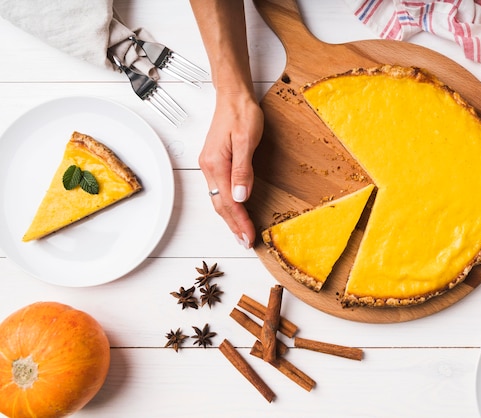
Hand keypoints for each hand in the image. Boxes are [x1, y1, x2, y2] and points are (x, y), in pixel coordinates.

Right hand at [199, 91, 263, 247]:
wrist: (233, 96)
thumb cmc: (241, 113)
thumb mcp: (246, 140)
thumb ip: (242, 169)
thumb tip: (240, 196)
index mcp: (216, 164)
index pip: (228, 202)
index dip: (240, 222)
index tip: (249, 237)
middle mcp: (209, 167)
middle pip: (220, 205)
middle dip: (233, 225)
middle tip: (245, 242)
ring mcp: (209, 165)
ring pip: (218, 199)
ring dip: (229, 218)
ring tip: (240, 233)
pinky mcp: (214, 162)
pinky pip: (218, 190)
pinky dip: (227, 205)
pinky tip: (234, 210)